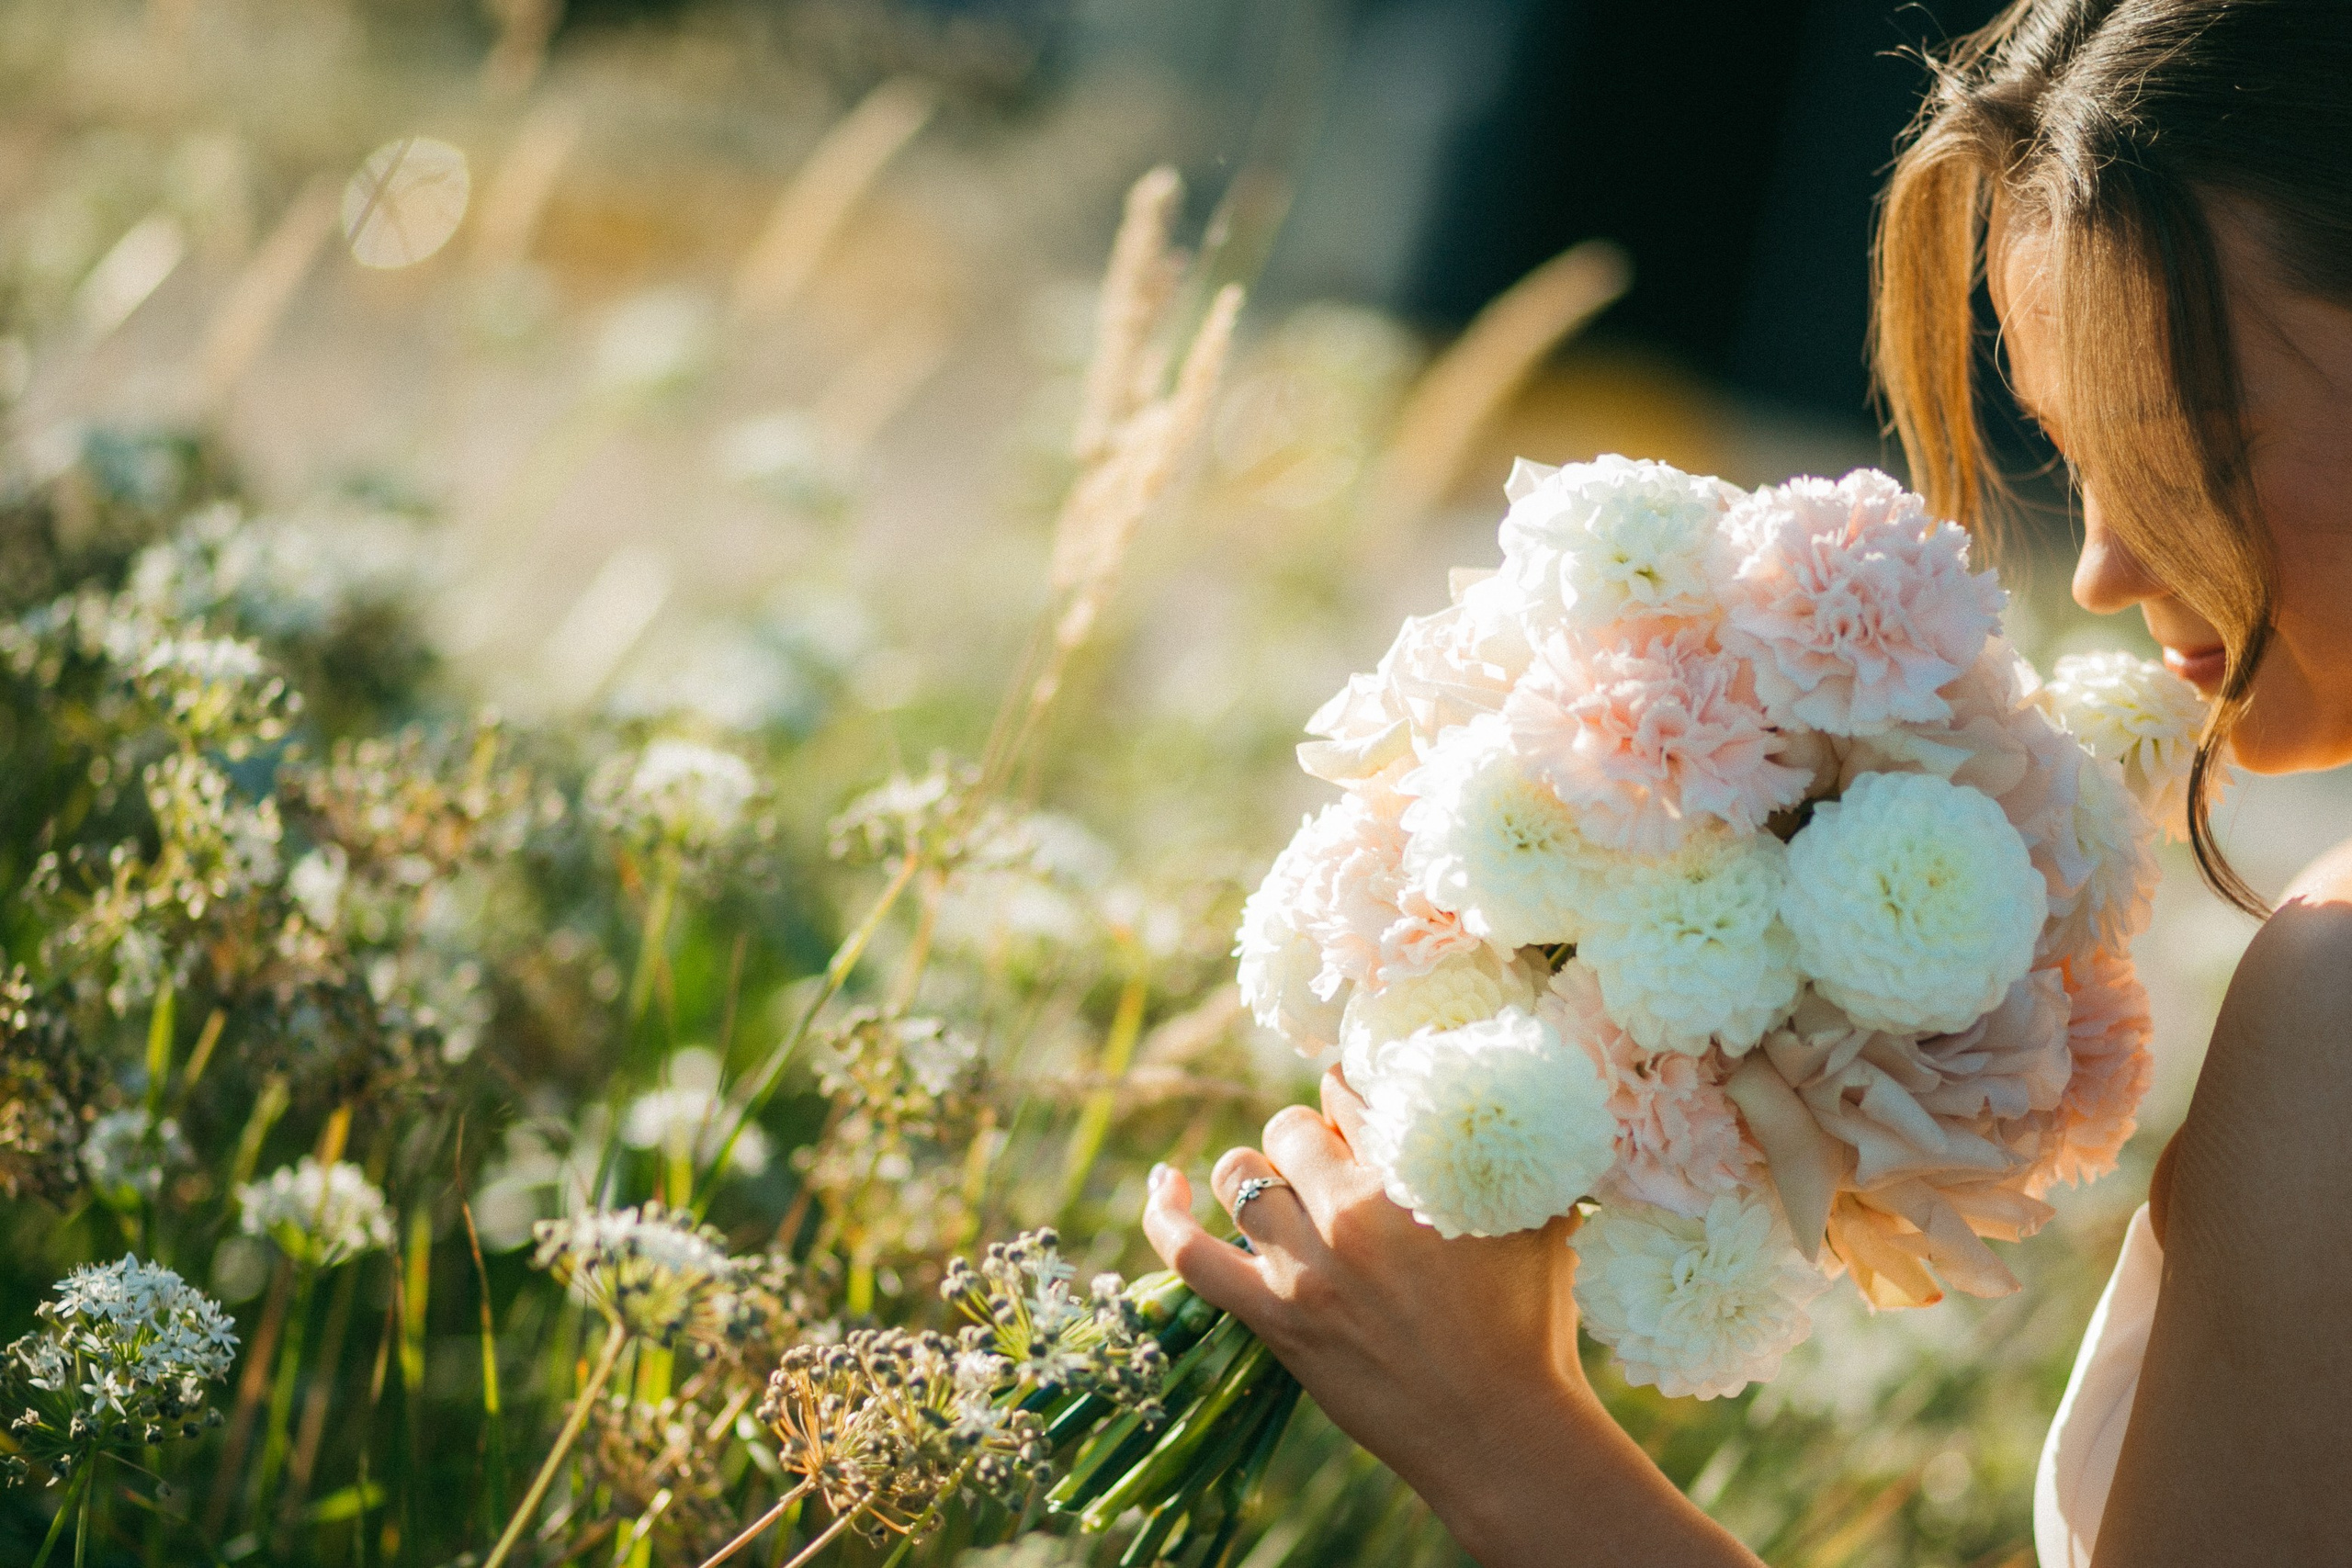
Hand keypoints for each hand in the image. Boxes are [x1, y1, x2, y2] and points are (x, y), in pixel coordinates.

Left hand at [1142, 1068, 1588, 1537]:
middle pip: (1290, 1127)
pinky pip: (1189, 1255)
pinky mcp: (1274, 1318)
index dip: (1349, 1096)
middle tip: (1334, 1168)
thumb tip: (1504, 1092)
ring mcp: (1305, 1267)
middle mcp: (1350, 1212)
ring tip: (1283, 1189)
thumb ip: (1514, 1151)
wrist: (1499, 1430)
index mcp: (1411, 1176)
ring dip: (1256, 1172)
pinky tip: (1163, 1186)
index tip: (1358, 1110)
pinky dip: (1164, 1216)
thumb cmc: (1529, 1323)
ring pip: (1240, 1174)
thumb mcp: (1537, 1217)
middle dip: (1308, 1138)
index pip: (1347, 1093)